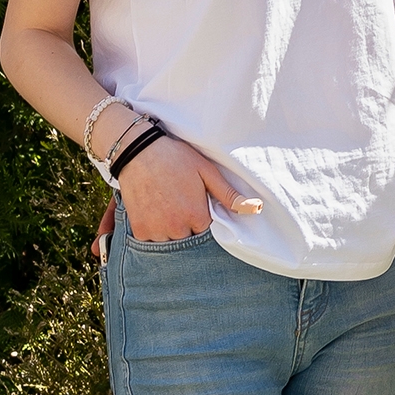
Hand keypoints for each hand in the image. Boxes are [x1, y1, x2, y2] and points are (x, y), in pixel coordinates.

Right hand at [118, 134, 263, 246]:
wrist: (138, 150)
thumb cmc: (175, 158)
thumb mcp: (207, 171)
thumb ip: (229, 194)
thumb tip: (256, 209)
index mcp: (196, 216)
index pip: (208, 233)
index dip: (203, 220)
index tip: (197, 206)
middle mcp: (176, 228)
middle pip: (189, 240)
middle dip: (188, 227)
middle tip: (179, 205)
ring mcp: (156, 231)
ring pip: (170, 243)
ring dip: (171, 232)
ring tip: (167, 208)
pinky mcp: (139, 230)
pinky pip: (151, 241)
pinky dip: (154, 231)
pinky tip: (155, 212)